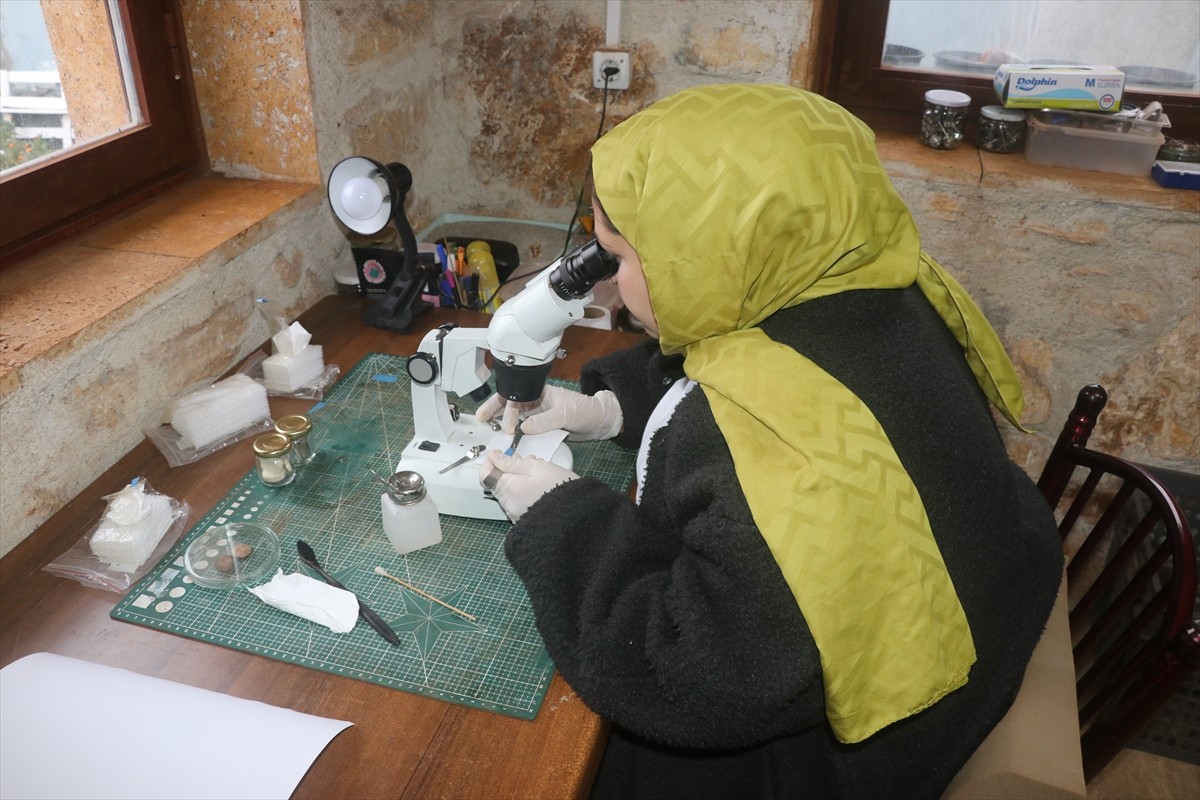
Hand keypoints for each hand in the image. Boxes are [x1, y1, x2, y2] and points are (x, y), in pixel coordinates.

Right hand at [475, 385, 621, 441]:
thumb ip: (544, 420)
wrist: (600, 423)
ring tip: (491, 431)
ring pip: (517, 418)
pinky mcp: (544, 428)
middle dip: (495, 409)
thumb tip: (524, 427)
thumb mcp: (565, 414)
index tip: (507, 426)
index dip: (507, 408)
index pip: (517, 396)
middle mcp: (537, 403)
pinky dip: (518, 436)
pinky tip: (510, 441)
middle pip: (511, 404)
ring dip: (505, 423)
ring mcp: (539, 416)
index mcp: (540, 392)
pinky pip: (527, 431)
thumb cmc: (586, 410)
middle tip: (480, 417)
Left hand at [479, 450, 578, 521]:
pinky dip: (524, 491)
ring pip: (510, 491)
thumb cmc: (559, 487)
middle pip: (499, 482)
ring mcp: (517, 514)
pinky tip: (540, 485)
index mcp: (508, 489)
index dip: (491, 462)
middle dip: (509, 469)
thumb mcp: (535, 466)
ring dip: (519, 479)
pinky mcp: (526, 520)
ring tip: (539, 471)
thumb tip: (493, 457)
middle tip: (527, 460)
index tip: (500, 455)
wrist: (578, 514)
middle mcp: (509, 504)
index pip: (485, 475)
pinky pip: (519, 501)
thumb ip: (511, 462)